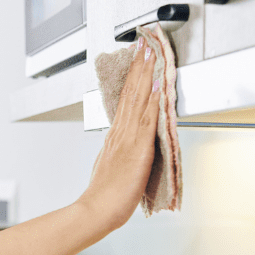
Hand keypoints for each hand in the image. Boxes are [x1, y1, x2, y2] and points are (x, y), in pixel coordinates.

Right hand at [79, 37, 158, 228]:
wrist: (97, 209)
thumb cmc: (105, 196)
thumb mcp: (113, 166)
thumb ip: (121, 152)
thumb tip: (129, 146)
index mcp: (116, 136)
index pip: (126, 100)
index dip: (133, 78)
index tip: (138, 59)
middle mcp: (121, 132)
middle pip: (132, 92)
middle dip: (139, 66)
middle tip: (144, 44)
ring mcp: (129, 138)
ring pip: (139, 99)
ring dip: (146, 74)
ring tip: (151, 53)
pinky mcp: (139, 148)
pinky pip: (148, 118)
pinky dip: (152, 99)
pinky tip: (157, 84)